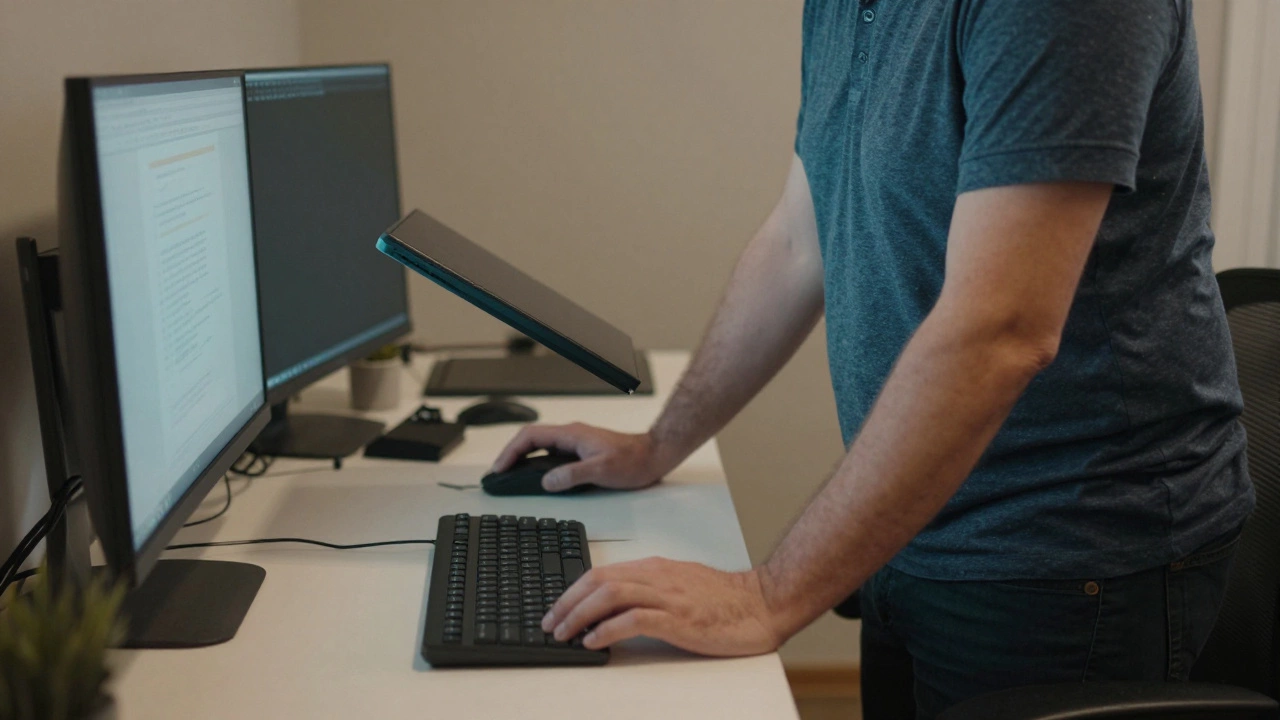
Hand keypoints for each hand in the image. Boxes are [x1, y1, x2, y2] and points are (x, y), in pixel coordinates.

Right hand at [490, 423, 668, 491]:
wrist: (653, 455)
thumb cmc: (633, 460)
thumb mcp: (601, 469)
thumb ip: (572, 475)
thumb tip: (546, 481)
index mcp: (571, 434)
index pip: (530, 437)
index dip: (510, 451)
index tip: (499, 468)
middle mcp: (570, 435)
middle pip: (530, 440)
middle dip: (510, 455)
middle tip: (498, 474)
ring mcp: (575, 442)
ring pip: (540, 447)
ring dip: (522, 459)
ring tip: (510, 476)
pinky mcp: (581, 451)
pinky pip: (551, 454)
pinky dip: (537, 464)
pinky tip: (535, 477)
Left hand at [541, 558, 781, 655]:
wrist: (762, 604)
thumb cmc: (725, 600)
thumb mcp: (681, 586)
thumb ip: (650, 590)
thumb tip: (614, 606)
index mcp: (655, 568)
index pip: (602, 572)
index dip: (573, 590)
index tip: (556, 608)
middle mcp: (657, 576)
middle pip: (599, 581)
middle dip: (567, 602)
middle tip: (550, 622)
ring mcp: (668, 596)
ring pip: (610, 595)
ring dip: (580, 615)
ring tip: (564, 633)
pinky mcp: (679, 618)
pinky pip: (634, 619)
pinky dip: (608, 629)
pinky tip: (594, 641)